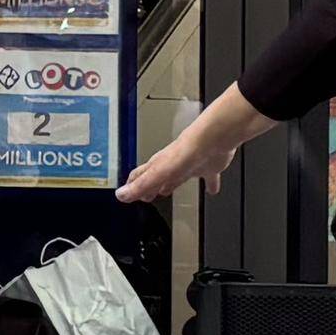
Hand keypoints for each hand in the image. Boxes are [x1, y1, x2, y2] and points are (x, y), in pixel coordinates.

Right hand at [118, 89, 278, 203]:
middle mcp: (174, 164)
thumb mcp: (159, 173)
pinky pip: (209, 178)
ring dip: (173, 184)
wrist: (214, 139)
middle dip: (152, 186)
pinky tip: (212, 191)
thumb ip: (141, 185)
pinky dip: (210, 185)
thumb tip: (121, 195)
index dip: (133, 185)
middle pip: (159, 176)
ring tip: (168, 191)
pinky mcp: (210, 166)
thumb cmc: (187, 151)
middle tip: (147, 195)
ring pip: (179, 176)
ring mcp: (192, 164)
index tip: (127, 193)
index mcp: (160, 164)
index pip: (141, 175)